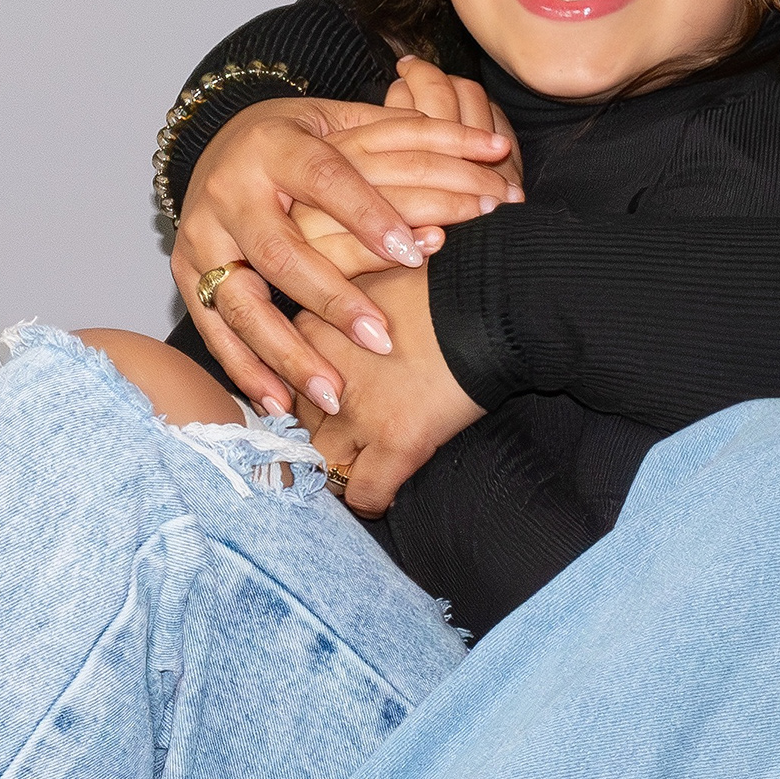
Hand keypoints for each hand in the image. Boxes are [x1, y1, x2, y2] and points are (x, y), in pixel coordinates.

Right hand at [177, 65, 515, 414]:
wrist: (218, 143)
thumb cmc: (298, 139)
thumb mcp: (343, 122)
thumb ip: (414, 136)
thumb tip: (500, 145)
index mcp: (274, 144)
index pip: (326, 178)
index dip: (369, 216)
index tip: (416, 253)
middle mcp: (230, 190)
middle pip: (280, 251)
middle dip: (332, 300)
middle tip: (381, 340)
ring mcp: (202, 236)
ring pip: (241, 303)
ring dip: (287, 352)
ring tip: (332, 392)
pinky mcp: (186, 273)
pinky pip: (214, 330)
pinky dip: (245, 368)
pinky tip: (280, 401)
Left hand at [293, 269, 481, 511]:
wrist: (496, 299)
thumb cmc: (443, 282)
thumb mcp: (372, 275)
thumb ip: (340, 301)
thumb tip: (335, 318)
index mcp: (311, 326)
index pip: (283, 377)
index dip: (307, 392)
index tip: (325, 401)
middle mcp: (322, 371)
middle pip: (296, 420)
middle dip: (316, 431)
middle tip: (343, 437)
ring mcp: (357, 410)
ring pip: (320, 462)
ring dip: (336, 470)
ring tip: (359, 470)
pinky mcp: (396, 439)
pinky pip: (363, 493)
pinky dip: (370, 502)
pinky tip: (383, 498)